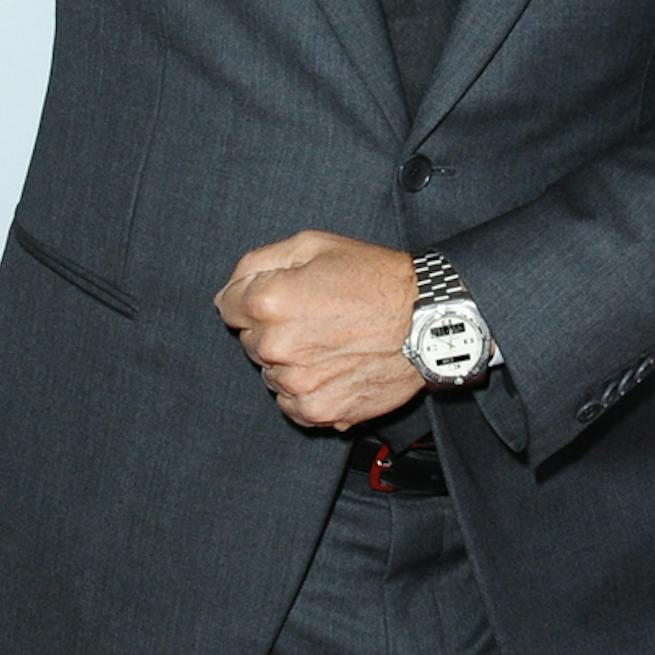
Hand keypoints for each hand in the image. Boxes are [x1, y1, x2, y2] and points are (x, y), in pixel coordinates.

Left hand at [215, 229, 418, 429]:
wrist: (427, 321)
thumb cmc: (376, 280)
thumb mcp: (315, 245)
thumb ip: (258, 262)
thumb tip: (228, 289)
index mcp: (270, 301)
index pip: (227, 305)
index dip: (253, 296)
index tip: (283, 296)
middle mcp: (277, 345)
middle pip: (249, 340)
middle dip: (273, 328)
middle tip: (316, 316)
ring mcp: (297, 382)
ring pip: (270, 373)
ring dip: (290, 361)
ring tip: (330, 342)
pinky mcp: (318, 410)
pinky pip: (291, 404)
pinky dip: (306, 390)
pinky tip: (333, 368)